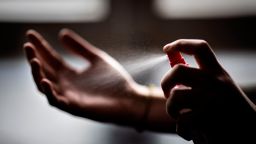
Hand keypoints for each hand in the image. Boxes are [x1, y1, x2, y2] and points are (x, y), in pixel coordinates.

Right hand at [23, 29, 147, 125]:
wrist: (130, 98)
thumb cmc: (115, 81)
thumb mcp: (96, 59)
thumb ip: (80, 48)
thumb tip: (61, 33)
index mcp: (71, 74)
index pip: (51, 59)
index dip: (40, 47)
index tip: (30, 35)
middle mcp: (67, 85)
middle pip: (44, 71)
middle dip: (34, 59)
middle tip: (28, 46)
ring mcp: (69, 97)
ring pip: (45, 86)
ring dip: (38, 74)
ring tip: (34, 61)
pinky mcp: (75, 107)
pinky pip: (57, 101)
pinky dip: (49, 92)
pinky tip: (46, 81)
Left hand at [161, 39, 255, 142]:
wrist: (248, 129)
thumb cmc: (228, 109)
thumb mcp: (220, 88)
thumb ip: (200, 78)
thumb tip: (174, 68)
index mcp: (218, 73)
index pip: (199, 48)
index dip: (180, 44)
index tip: (166, 48)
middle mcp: (215, 83)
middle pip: (178, 70)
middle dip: (165, 82)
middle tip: (168, 92)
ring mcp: (211, 100)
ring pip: (174, 96)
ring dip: (171, 109)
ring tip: (178, 114)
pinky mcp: (206, 118)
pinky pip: (180, 119)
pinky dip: (181, 129)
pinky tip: (189, 131)